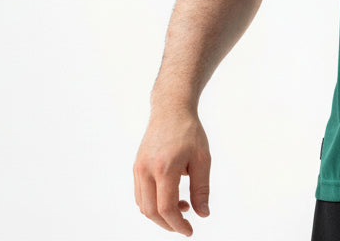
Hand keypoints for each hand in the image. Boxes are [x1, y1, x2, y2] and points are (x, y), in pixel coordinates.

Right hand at [133, 109, 211, 235]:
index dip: (177, 225)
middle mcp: (146, 170)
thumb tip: (203, 214)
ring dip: (160, 214)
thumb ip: (201, 189)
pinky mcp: (136, 167)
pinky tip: (171, 197)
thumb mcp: (202, 159)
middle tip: (184, 226)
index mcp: (165, 168)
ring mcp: (138, 168)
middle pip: (150, 211)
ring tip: (182, 207)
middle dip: (168, 224)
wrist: (170, 110)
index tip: (189, 231)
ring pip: (143, 205)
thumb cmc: (189, 132)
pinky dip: (153, 203)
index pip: (166, 208)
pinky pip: (140, 194)